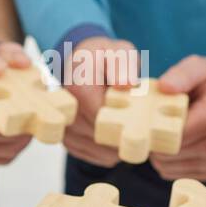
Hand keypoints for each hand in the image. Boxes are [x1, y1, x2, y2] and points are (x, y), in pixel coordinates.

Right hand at [62, 37, 140, 166]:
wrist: (83, 61)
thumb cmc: (106, 57)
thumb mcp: (120, 52)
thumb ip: (124, 65)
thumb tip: (126, 84)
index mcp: (79, 85)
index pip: (101, 115)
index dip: (123, 124)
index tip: (142, 127)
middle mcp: (65, 106)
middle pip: (96, 134)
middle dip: (120, 138)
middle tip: (143, 140)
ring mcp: (62, 122)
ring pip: (91, 148)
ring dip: (113, 150)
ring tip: (132, 143)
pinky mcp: (65, 135)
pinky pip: (85, 153)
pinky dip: (103, 154)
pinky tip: (117, 147)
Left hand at [149, 55, 205, 180]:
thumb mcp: (199, 67)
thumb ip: (182, 75)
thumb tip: (165, 87)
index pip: (179, 133)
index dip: (156, 128)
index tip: (143, 120)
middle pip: (171, 152)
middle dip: (154, 140)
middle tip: (147, 126)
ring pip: (170, 166)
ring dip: (158, 152)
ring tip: (160, 133)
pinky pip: (176, 173)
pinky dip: (167, 161)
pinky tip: (170, 144)